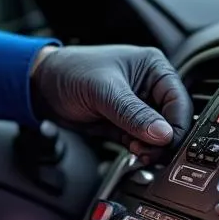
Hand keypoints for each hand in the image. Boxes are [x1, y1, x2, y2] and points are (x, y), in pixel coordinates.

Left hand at [30, 44, 191, 158]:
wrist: (39, 86)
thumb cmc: (69, 71)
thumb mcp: (103, 90)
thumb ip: (133, 113)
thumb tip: (163, 133)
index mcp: (153, 68)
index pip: (179, 100)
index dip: (177, 124)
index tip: (170, 142)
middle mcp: (148, 87)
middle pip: (171, 120)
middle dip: (163, 139)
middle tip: (152, 151)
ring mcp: (136, 108)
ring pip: (156, 134)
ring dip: (151, 147)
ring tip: (139, 151)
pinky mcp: (122, 124)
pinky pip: (139, 141)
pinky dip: (139, 149)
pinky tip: (133, 151)